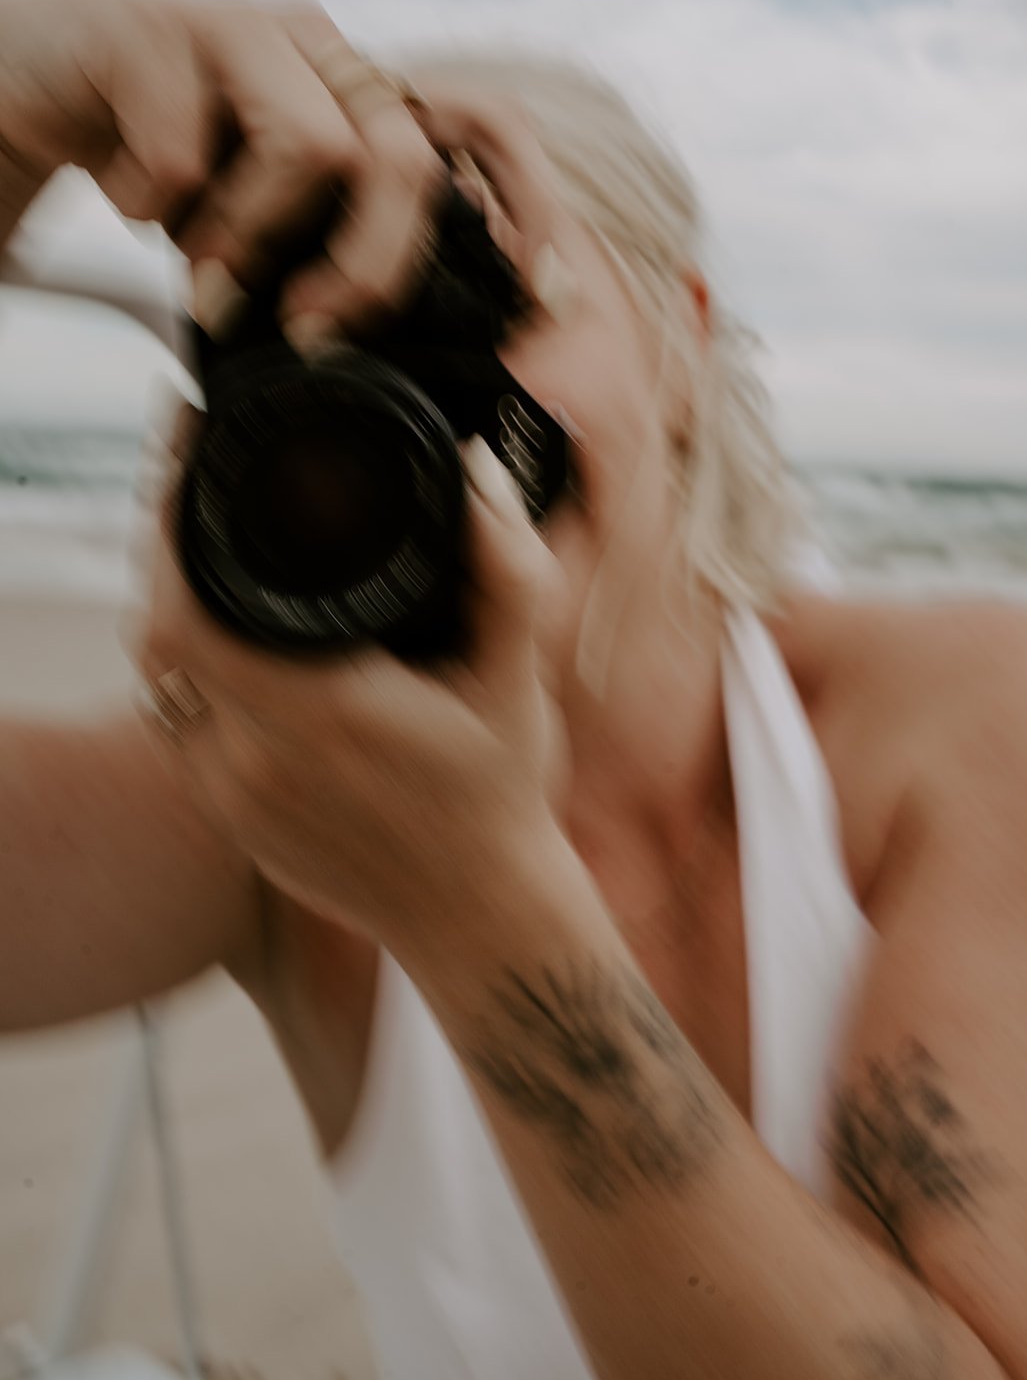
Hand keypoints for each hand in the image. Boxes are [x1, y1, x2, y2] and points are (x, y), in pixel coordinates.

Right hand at [0, 0, 449, 331]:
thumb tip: (344, 339)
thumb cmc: (147, 155)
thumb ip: (303, 246)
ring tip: (185, 243)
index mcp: (345, 86)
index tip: (330, 333)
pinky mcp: (153, 28)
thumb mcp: (242, 209)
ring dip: (243, 233)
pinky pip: (183, 156)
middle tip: (299, 324)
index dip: (394, 267)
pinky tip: (119, 183)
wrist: (20, 82)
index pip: (423, 177)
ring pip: (309, 149)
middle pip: (396, 159)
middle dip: (359, 263)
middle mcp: (309, 42)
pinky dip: (145, 204)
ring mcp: (236, 24)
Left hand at [131, 421, 568, 947]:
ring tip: (212, 570)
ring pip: (159, 684)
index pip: (187, 611)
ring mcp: (235, 799)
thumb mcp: (517, 674)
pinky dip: (191, 679)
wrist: (480, 914)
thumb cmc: (501, 793)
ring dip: (173, 622)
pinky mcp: (232, 825)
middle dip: (168, 564)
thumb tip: (475, 465)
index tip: (195, 484)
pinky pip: (179, 731)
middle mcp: (259, 759)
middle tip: (203, 512)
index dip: (173, 539)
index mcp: (323, 712)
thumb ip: (504, 566)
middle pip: (157, 638)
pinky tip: (228, 650)